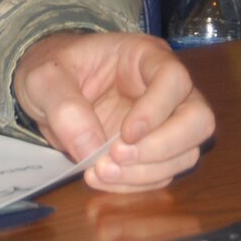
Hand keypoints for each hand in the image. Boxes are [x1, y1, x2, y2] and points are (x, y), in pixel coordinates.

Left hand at [12, 31, 213, 192]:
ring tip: (100, 172)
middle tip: (117, 157)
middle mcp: (165, 89)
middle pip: (198, 120)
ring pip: (186, 153)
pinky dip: (135, 184)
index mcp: (143, 57)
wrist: (48, 91)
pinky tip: (102, 178)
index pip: (174, 79)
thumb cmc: (53, 71)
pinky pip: (162, 174)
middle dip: (163, 147)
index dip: (157, 109)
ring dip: (146, 171)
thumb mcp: (43, 79)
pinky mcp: (154, 151)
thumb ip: (64, 107)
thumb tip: (91, 148)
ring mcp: (164, 122)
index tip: (126, 134)